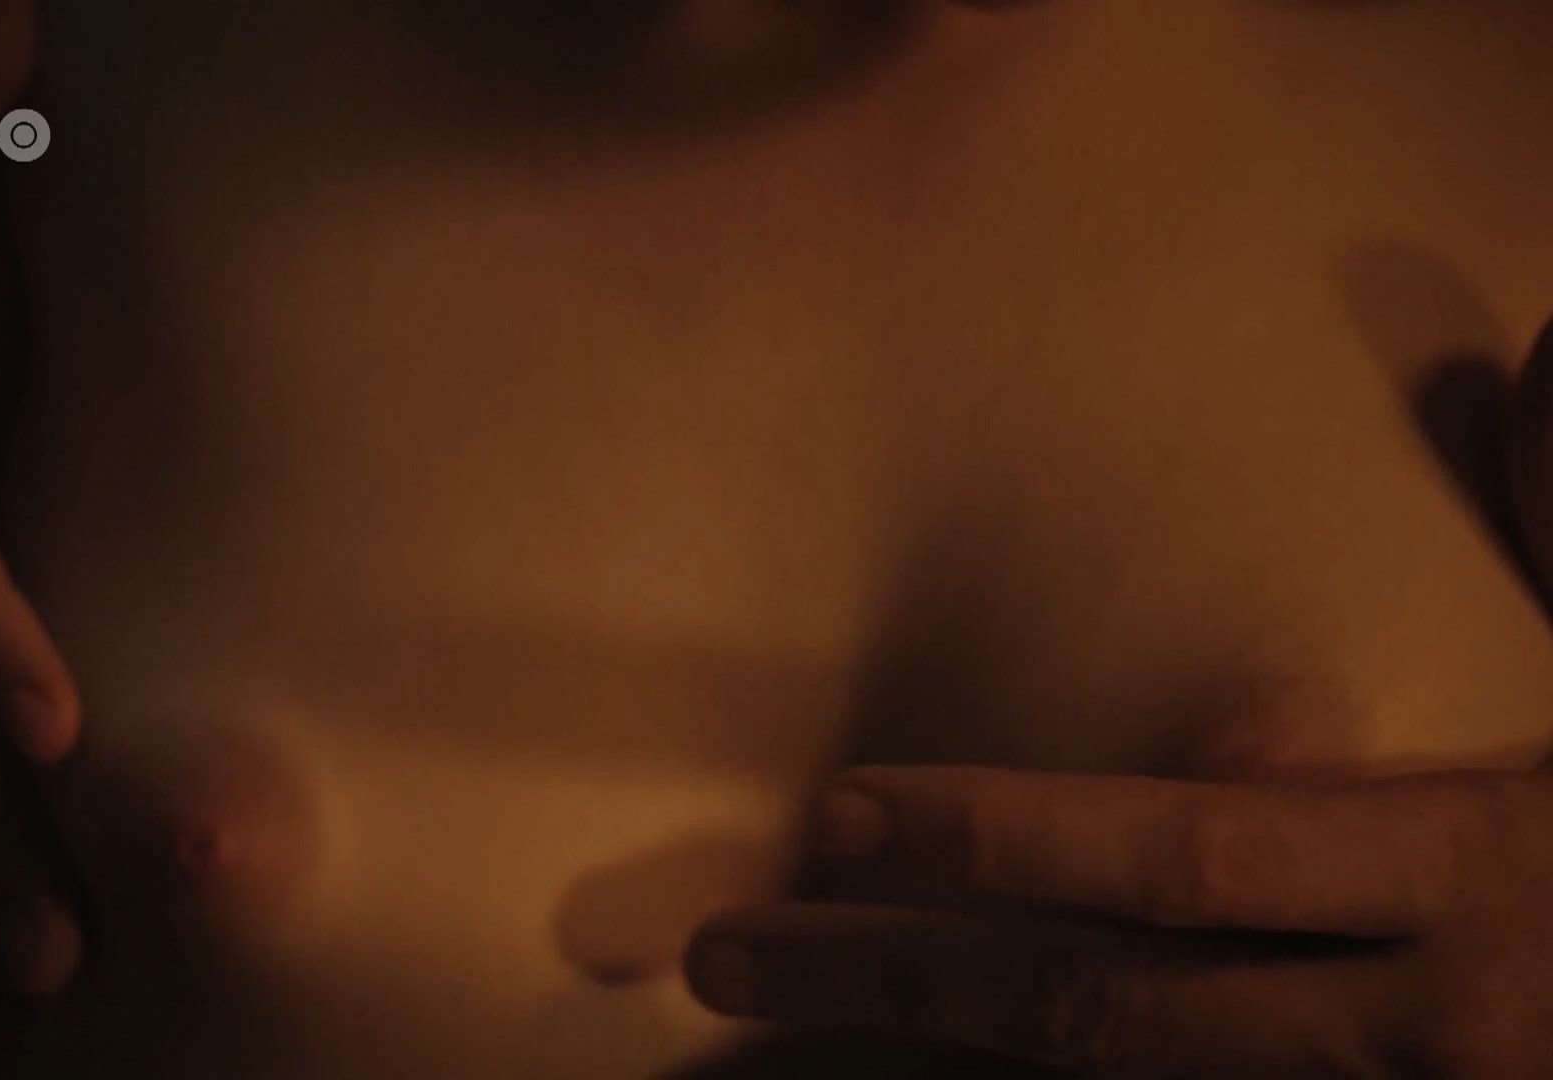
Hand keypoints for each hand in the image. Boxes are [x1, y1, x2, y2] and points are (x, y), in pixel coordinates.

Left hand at [684, 316, 1552, 1076]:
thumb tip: (1539, 368)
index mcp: (1480, 887)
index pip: (1193, 862)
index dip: (1011, 835)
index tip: (848, 814)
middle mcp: (1420, 1037)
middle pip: (1109, 1014)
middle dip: (906, 987)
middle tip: (730, 956)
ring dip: (961, 1052)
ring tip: (805, 999)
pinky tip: (969, 1049)